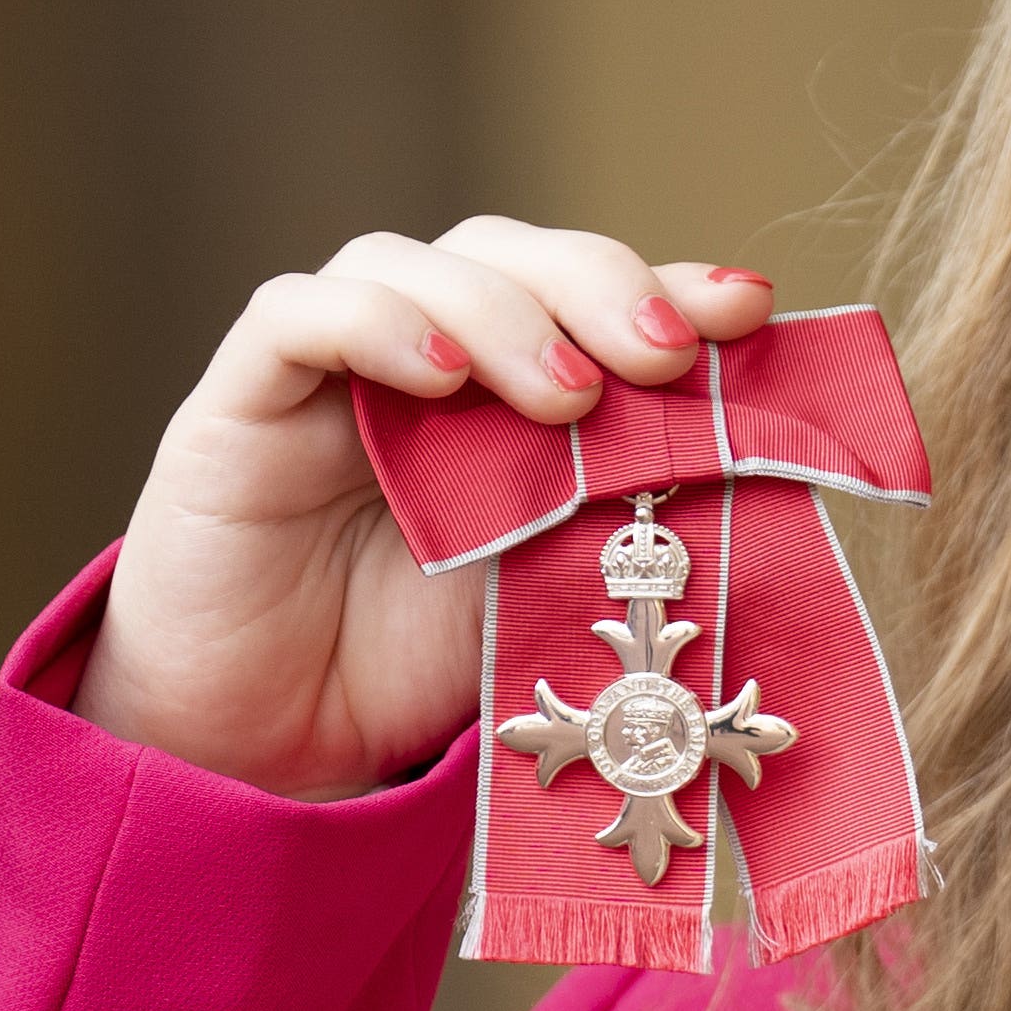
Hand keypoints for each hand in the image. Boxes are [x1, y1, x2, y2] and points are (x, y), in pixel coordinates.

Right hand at [75, 220, 774, 796]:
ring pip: (411, 263)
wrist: (280, 758)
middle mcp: (422, 357)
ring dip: (503, 311)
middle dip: (597, 284)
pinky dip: (375, 326)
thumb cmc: (425, 670)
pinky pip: (296, 317)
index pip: (591, 295)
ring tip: (569, 393)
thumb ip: (635, 508)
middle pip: (508, 252)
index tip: (746, 307)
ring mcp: (329, 370)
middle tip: (664, 351)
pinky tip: (438, 379)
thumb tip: (770, 459)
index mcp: (508, 388)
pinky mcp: (240, 400)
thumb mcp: (562, 581)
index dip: (669, 284)